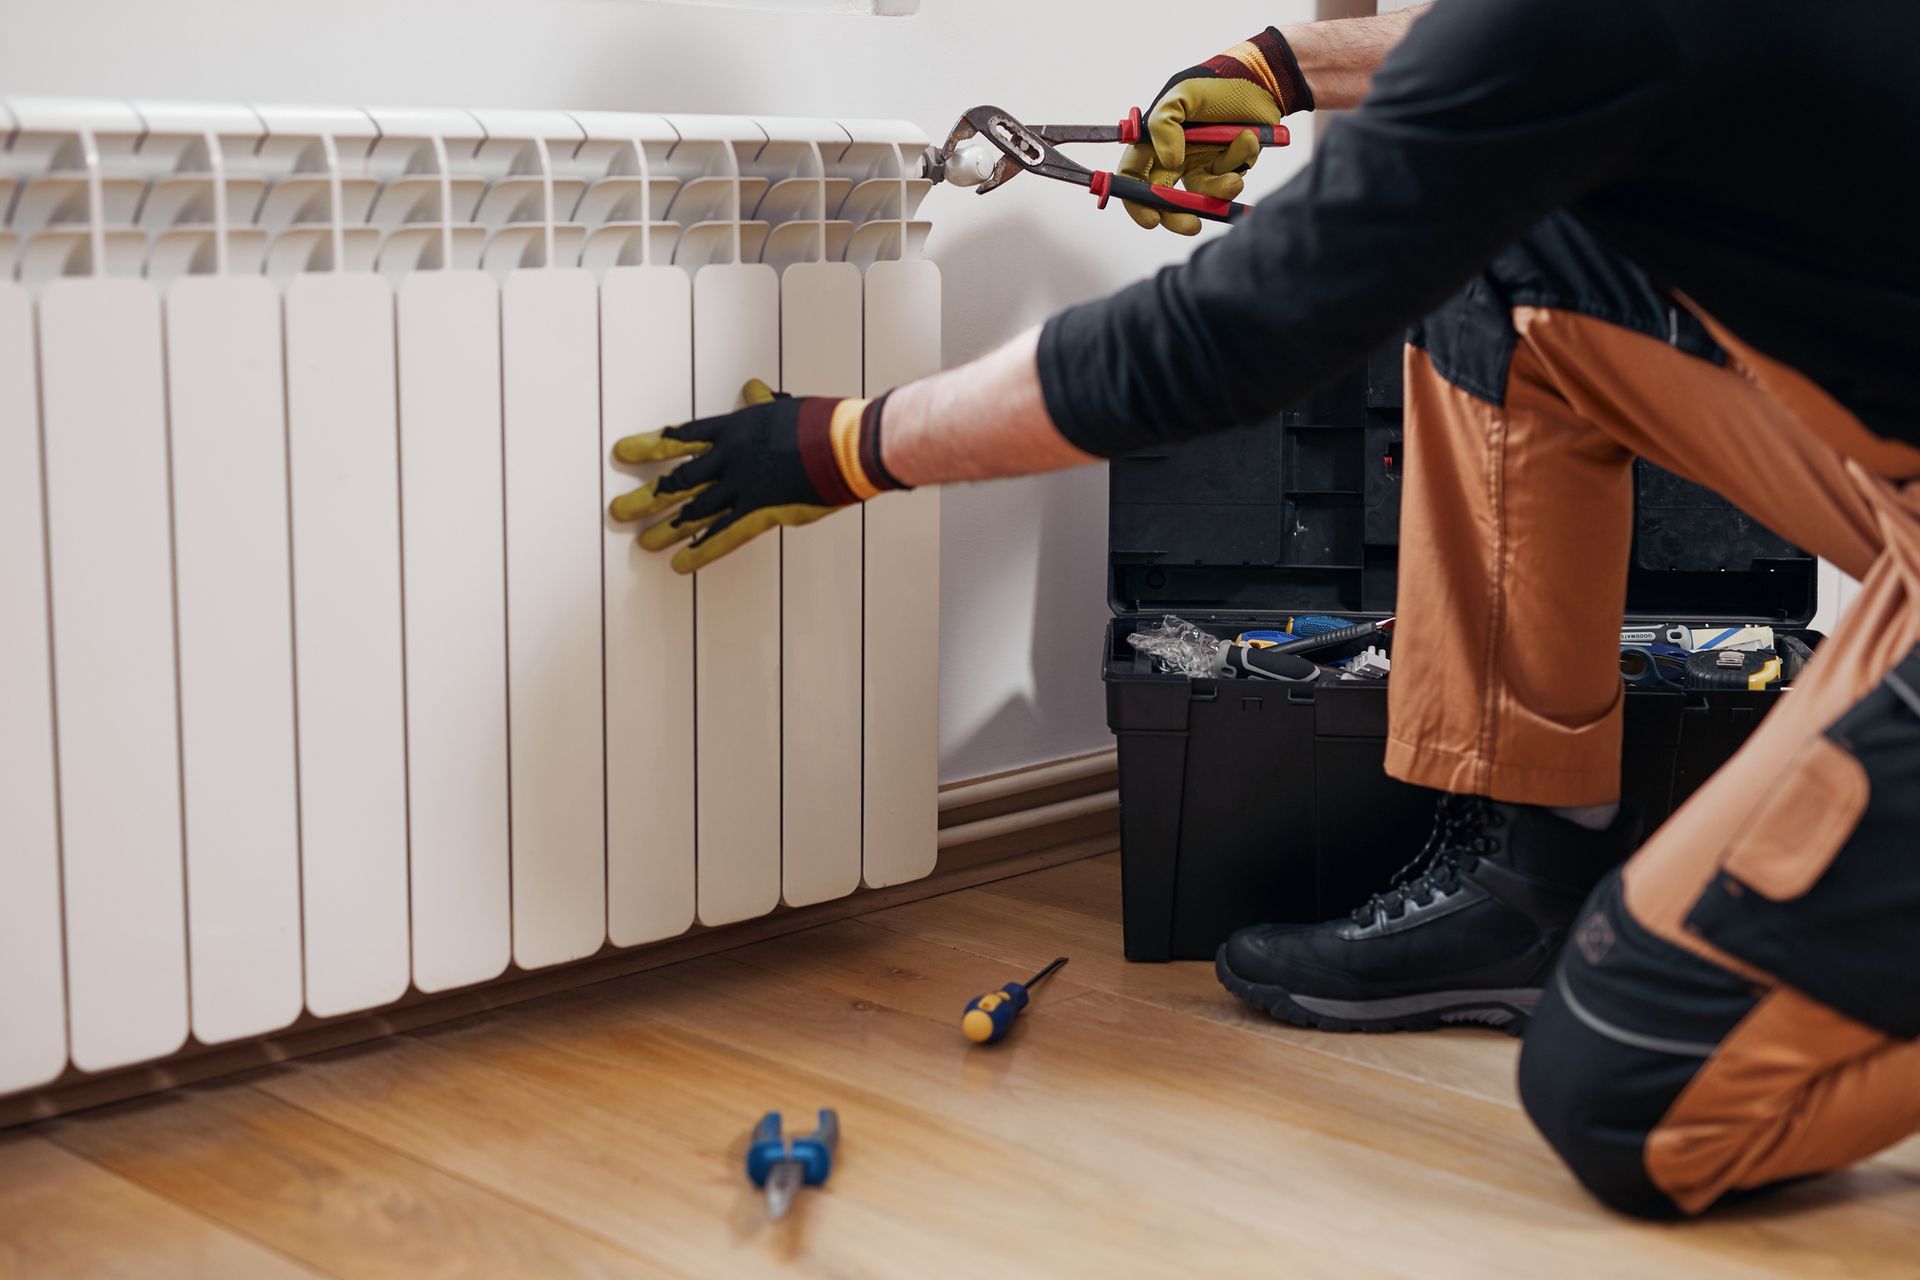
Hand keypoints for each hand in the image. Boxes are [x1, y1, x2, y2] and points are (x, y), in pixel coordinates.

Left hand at [609, 378, 906, 573]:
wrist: (848, 444)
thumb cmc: (824, 422)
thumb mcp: (787, 407)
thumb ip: (764, 404)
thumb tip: (753, 388)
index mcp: (736, 430)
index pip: (683, 438)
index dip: (650, 447)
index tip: (622, 453)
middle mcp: (731, 458)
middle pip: (680, 479)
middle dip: (647, 497)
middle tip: (618, 510)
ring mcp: (745, 486)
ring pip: (696, 511)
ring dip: (667, 528)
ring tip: (642, 542)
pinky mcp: (763, 511)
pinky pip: (726, 535)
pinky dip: (702, 551)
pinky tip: (681, 565)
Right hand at [1121, 27, 1312, 235]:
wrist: (1261, 81)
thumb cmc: (1217, 84)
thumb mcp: (1182, 94)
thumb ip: (1163, 124)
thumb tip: (1170, 162)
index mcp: (1154, 140)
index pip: (1133, 176)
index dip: (1136, 201)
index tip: (1151, 218)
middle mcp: (1174, 157)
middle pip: (1163, 199)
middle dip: (1176, 217)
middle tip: (1191, 224)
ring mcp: (1200, 165)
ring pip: (1201, 196)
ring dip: (1219, 189)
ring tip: (1236, 177)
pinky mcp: (1226, 169)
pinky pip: (1228, 181)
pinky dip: (1239, 161)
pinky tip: (1248, 139)